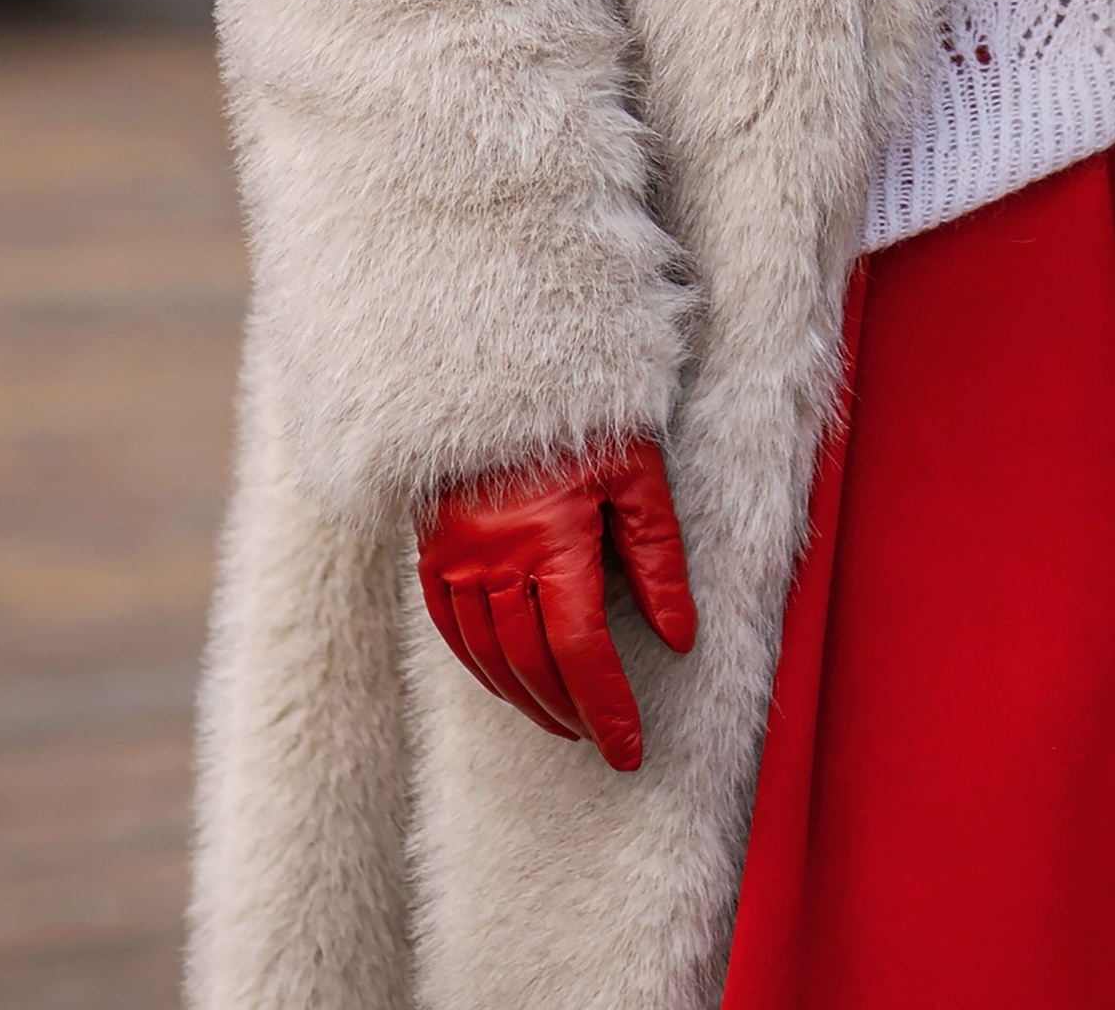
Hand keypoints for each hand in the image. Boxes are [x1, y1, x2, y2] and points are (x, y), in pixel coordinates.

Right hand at [417, 438, 694, 767]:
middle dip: (572, 711)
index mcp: (554, 537)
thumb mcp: (639, 475)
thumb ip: (659, 559)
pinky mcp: (432, 550)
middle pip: (534, 663)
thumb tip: (681, 638)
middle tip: (603, 740)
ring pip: (489, 656)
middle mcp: (496, 556)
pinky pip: (451, 632)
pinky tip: (509, 684)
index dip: (607, 707)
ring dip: (528, 700)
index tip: (630, 750)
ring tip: (565, 720)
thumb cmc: (588, 415)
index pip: (581, 651)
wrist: (507, 365)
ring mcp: (456, 556)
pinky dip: (482, 669)